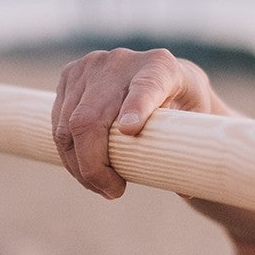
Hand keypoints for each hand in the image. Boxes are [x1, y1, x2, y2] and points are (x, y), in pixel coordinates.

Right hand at [52, 48, 229, 199]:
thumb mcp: (197, 124)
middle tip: (112, 192)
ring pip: (68, 125)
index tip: (131, 130)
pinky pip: (57, 122)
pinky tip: (84, 170)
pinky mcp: (70, 74)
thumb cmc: (183, 107)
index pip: (147, 86)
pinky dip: (68, 153)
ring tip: (101, 187)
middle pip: (91, 117)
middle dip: (93, 164)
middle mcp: (122, 61)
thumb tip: (184, 193)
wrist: (162, 74)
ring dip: (78, 165)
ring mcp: (91, 66)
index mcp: (162, 68)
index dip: (136, 107)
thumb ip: (190, 151)